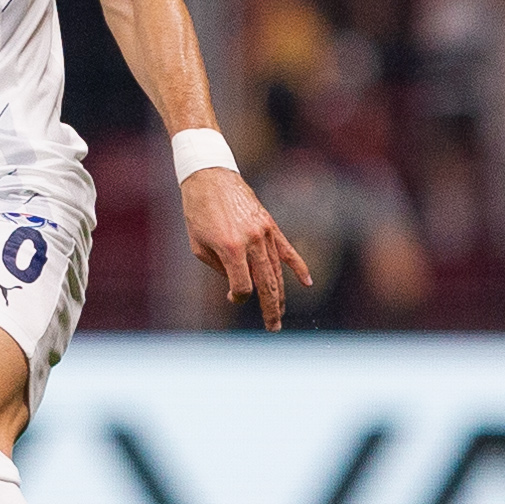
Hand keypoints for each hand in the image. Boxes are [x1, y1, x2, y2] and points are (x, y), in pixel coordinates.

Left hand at [181, 167, 312, 330]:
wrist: (209, 176)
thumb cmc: (197, 211)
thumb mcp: (198, 245)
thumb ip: (219, 268)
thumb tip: (237, 286)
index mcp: (231, 248)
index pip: (243, 286)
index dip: (238, 297)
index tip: (231, 297)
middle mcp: (252, 241)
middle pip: (266, 284)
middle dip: (270, 309)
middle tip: (273, 328)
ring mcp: (264, 232)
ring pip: (277, 271)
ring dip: (280, 294)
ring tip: (279, 313)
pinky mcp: (270, 225)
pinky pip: (288, 250)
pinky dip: (298, 268)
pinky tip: (307, 283)